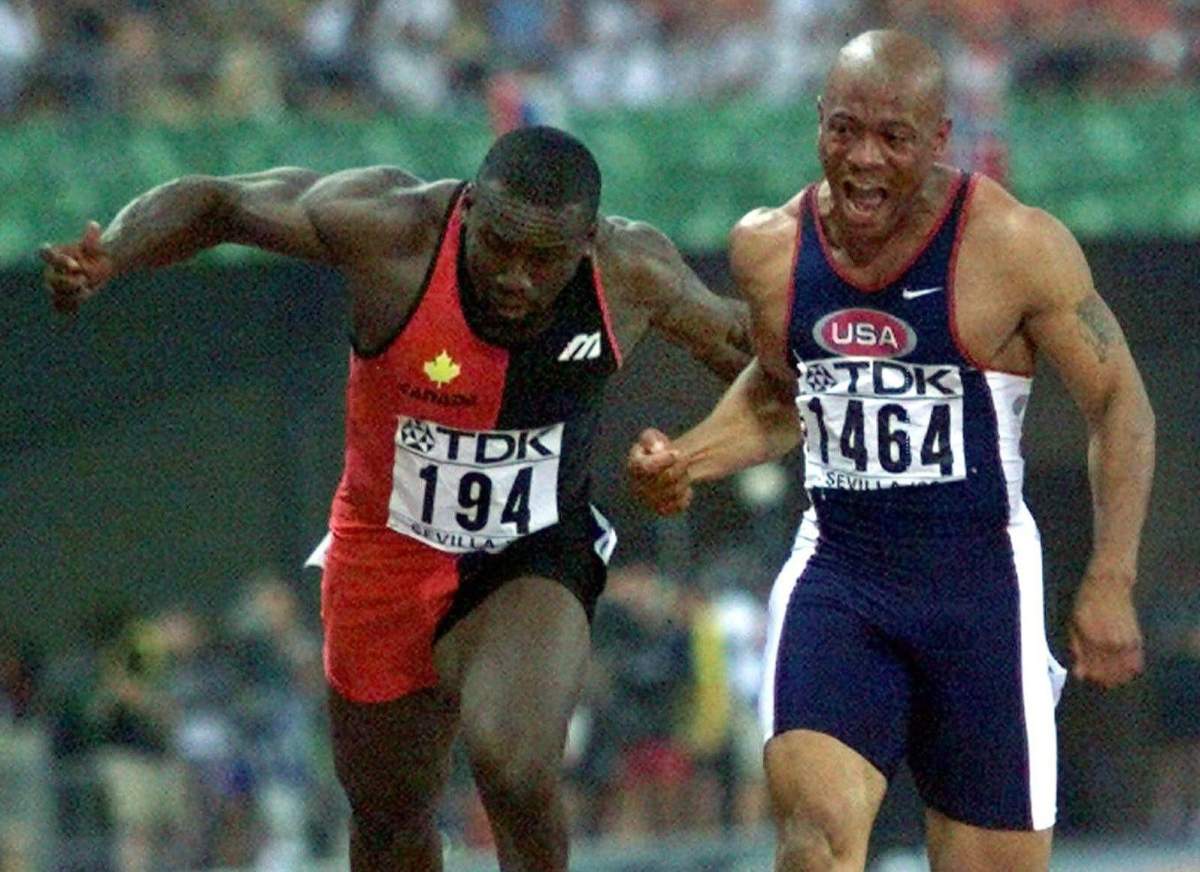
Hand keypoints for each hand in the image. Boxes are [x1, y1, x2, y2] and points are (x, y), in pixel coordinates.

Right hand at [39, 221, 112, 313]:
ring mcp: (55, 284)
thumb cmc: (93, 254)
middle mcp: (51, 270)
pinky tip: (82, 298)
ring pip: (55, 293)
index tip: (77, 266)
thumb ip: (91, 238)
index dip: (60, 261)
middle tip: (85, 281)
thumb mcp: (95, 246)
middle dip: (69, 282)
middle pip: (51, 279)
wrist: (99, 266)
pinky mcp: (62, 296)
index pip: (46, 254)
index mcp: (55, 254)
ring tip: (86, 290)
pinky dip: (70, 305)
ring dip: (70, 295)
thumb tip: (93, 224)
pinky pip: (60, 306)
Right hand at [626, 427, 691, 515]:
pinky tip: (684, 487)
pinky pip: (679, 505)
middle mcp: (637, 487)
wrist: (664, 469)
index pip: (646, 467)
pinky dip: (686, 495)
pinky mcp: (661, 510)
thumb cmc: (657, 451)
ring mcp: (649, 501)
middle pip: (667, 477)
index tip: (676, 452)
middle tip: (685, 458)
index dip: (663, 460)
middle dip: (681, 465)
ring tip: (684, 472)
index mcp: (633, 467)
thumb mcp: (651, 437)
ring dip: (685, 478)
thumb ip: (650, 439)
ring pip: (675, 490)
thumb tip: (657, 448)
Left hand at [1068, 574, 1143, 688]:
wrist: (1109, 586)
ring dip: (1116, 677)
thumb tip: (1079, 673)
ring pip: (1124, 673)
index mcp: (1093, 640)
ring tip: (1108, 675)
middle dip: (1100, 679)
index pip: (1093, 670)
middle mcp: (1112, 644)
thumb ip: (1076, 649)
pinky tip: (1122, 670)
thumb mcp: (1073, 624)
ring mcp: (1127, 643)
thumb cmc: (1086, 604)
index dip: (1088, 676)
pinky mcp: (1138, 641)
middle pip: (1109, 674)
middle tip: (1095, 676)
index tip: (1084, 675)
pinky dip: (1129, 671)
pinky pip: (1136, 664)